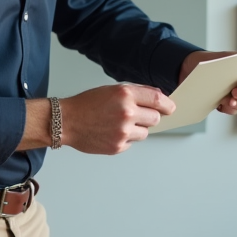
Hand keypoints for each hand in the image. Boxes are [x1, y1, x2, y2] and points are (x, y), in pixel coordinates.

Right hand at [59, 84, 175, 153]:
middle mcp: (127, 112)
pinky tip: (110, 132)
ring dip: (137, 129)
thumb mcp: (111, 90)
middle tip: (137, 116)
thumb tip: (158, 97)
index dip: (168, 104)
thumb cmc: (86, 104)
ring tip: (118, 124)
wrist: (65, 121)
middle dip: (150, 117)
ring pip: (145, 132)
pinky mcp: (118, 146)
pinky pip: (132, 143)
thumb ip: (136, 93)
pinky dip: (125, 139)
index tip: (171, 108)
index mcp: (125, 94)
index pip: (158, 99)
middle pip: (155, 118)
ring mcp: (123, 131)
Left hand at [179, 51, 236, 113]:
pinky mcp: (232, 103)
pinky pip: (234, 110)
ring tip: (225, 100)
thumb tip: (230, 73)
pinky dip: (228, 108)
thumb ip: (231, 64)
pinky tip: (220, 104)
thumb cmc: (212, 60)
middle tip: (235, 93)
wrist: (196, 69)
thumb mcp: (221, 58)